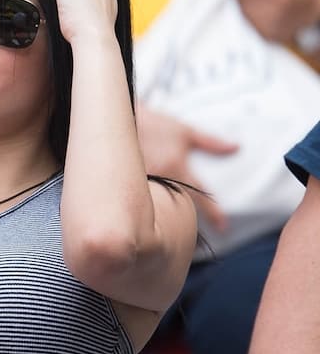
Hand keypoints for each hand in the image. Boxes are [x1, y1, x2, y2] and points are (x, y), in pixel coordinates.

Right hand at [135, 102, 236, 230]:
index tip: (223, 226)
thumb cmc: (151, 125)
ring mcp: (141, 186)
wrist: (119, 120)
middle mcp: (160, 181)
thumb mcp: (183, 131)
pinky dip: (142, 209)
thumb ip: (210, 142)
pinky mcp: (125, 187)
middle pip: (176, 209)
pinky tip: (139, 212)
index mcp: (177, 169)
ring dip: (162, 217)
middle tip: (193, 233)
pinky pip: (137, 203)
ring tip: (164, 224)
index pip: (201, 196)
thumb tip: (234, 148)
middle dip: (185, 220)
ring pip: (155, 210)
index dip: (214, 213)